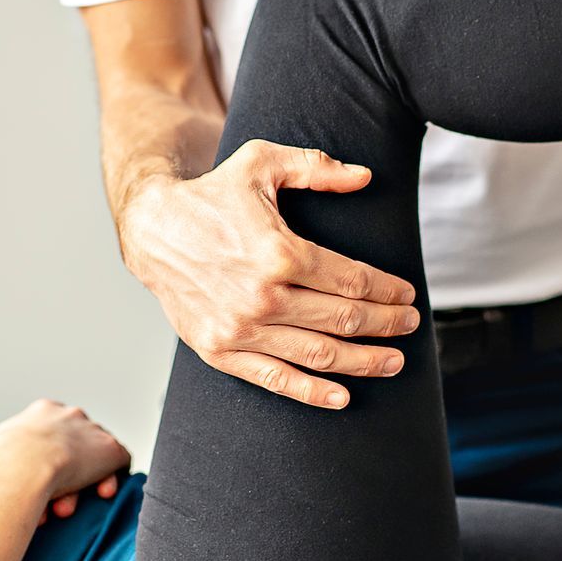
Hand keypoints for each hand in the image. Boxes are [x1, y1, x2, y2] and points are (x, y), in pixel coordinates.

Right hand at [0, 402, 128, 520]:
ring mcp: (94, 432)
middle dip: (56, 483)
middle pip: (70, 454)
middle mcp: (72, 416)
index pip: (46, 441)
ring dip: (76, 489)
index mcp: (43, 412)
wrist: (25, 462)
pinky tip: (97, 496)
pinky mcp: (111, 450)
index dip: (39, 468)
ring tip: (63, 510)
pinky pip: (115, 468)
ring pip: (91, 464)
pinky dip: (107, 483)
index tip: (30, 492)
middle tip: (46, 509)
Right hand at [119, 139, 420, 408]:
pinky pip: (275, 379)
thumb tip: (365, 177)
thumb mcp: (262, 163)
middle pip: (343, 319)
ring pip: (319, 355)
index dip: (387, 290)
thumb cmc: (211, 195)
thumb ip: (316, 167)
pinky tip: (343, 397)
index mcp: (278, 253)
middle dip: (386, 325)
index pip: (351, 281)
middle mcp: (263, 297)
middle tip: (410, 325)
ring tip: (394, 362)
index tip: (408, 294)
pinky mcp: (220, 350)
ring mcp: (241, 329)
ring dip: (364, 361)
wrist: (151, 229)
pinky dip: (312, 392)